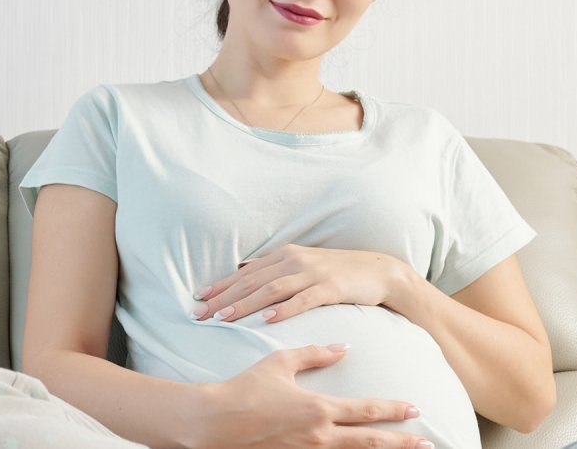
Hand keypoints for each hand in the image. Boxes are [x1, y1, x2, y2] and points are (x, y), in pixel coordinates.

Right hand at [183, 344, 425, 448]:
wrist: (215, 422)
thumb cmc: (245, 389)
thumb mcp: (280, 363)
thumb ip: (315, 354)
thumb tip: (343, 347)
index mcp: (319, 408)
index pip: (367, 410)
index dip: (393, 409)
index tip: (415, 408)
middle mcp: (319, 435)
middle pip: (370, 441)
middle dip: (401, 442)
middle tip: (426, 442)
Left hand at [192, 245, 417, 323]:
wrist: (379, 271)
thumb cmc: (337, 272)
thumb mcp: (302, 267)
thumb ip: (275, 272)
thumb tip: (244, 276)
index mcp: (283, 256)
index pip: (245, 273)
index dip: (220, 286)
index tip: (197, 299)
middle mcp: (293, 261)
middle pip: (252, 281)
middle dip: (223, 298)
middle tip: (200, 314)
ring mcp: (312, 273)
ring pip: (271, 289)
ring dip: (245, 304)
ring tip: (224, 318)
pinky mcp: (330, 287)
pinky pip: (303, 299)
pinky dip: (284, 309)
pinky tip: (268, 319)